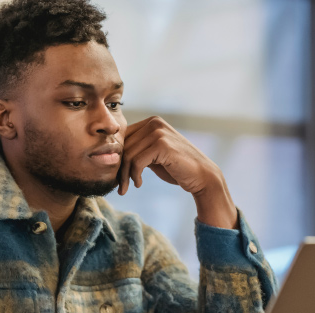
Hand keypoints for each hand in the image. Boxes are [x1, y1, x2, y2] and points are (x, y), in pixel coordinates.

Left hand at [118, 116, 237, 228]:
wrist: (202, 176)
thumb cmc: (176, 168)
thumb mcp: (153, 155)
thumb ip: (138, 150)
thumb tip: (113, 155)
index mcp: (151, 122)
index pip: (123, 137)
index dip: (117, 157)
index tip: (117, 175)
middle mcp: (154, 123)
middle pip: (124, 146)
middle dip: (119, 168)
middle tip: (120, 186)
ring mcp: (159, 132)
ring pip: (128, 155)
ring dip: (125, 175)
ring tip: (128, 187)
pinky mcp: (162, 144)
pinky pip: (137, 161)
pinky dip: (134, 175)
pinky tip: (139, 184)